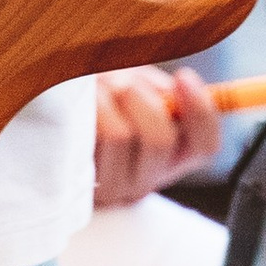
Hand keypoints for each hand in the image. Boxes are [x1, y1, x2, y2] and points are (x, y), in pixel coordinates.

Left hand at [93, 64, 220, 207]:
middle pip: (160, 139)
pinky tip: (81, 103)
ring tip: (96, 87)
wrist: (59, 116)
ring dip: (106, 97)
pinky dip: (86, 110)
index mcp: (173, 157)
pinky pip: (88, 139)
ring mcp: (114, 188)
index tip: (184, 76)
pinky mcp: (81, 186)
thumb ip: (163, 90)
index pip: (206, 145)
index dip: (201, 111)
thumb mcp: (141, 88)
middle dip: (140, 95)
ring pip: (120, 136)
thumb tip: (184, 85)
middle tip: (123, 79)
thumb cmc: (104, 96)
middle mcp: (147, 180)